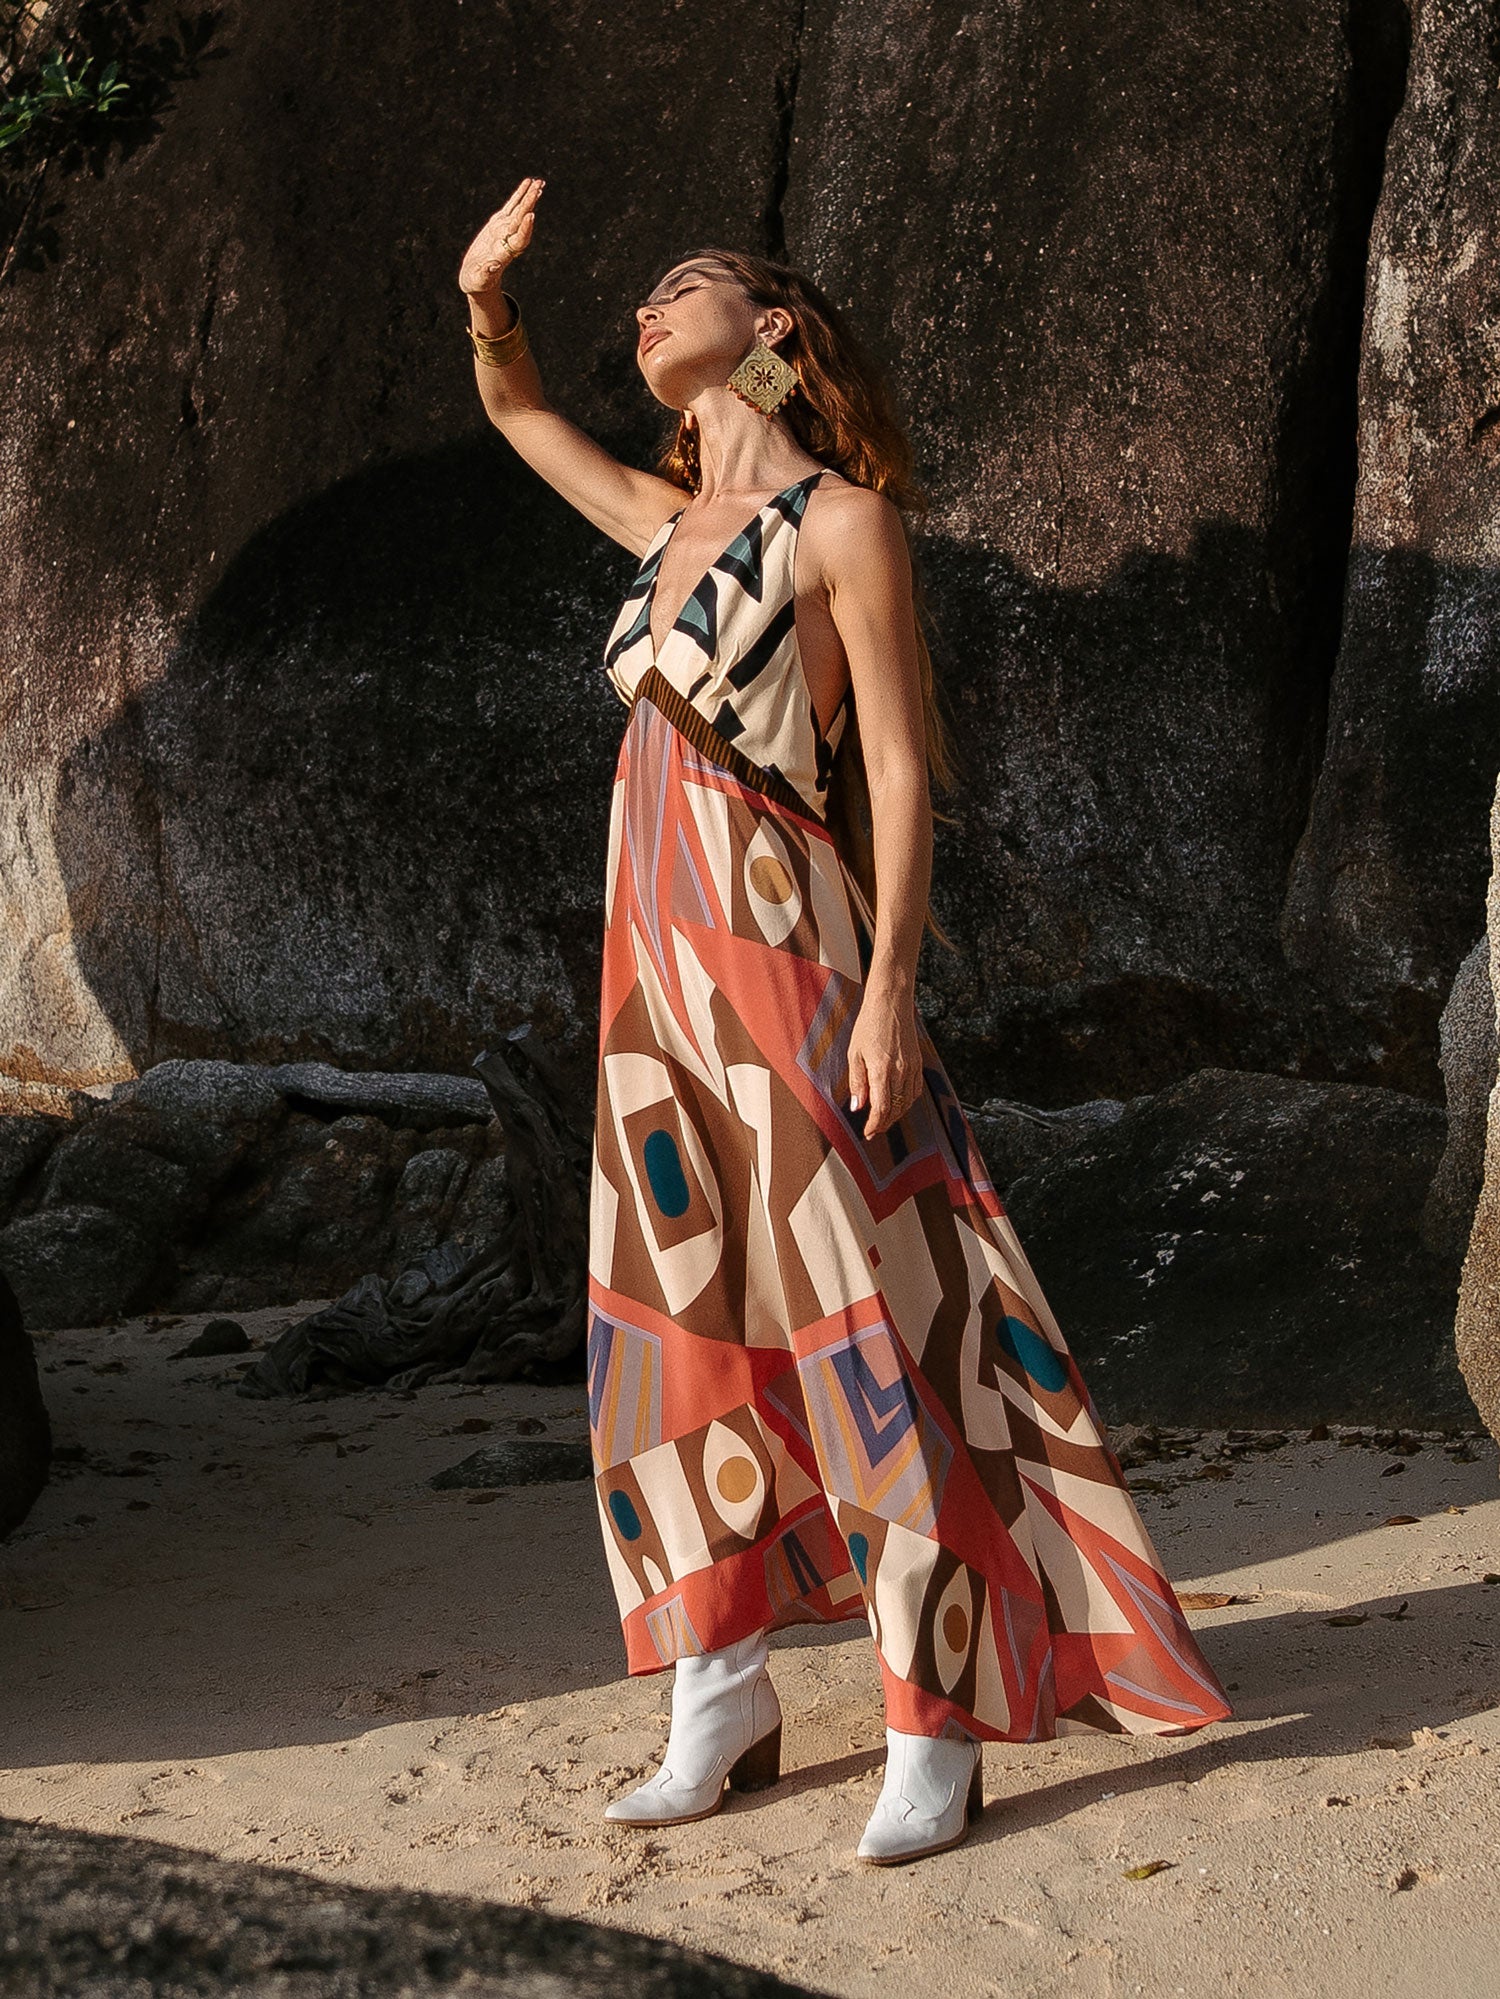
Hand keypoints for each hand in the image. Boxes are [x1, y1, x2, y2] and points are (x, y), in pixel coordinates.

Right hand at [459, 176, 545, 297]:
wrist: (476, 279)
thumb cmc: (476, 282)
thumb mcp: (478, 280)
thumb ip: (485, 274)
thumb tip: (493, 266)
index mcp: (504, 254)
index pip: (518, 240)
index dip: (524, 229)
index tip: (531, 216)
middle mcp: (508, 241)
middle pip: (521, 221)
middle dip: (529, 205)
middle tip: (538, 188)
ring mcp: (505, 231)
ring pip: (519, 211)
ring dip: (529, 197)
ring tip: (538, 182)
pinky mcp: (499, 225)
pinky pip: (511, 207)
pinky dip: (519, 195)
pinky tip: (527, 183)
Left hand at [847, 981, 922, 1137]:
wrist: (891, 1003)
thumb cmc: (868, 1025)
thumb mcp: (855, 1053)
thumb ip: (857, 1082)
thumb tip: (858, 1107)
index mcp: (882, 1070)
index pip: (882, 1109)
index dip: (875, 1125)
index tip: (867, 1133)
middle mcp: (900, 1072)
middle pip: (896, 1109)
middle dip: (884, 1123)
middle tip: (873, 1131)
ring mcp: (912, 1068)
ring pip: (907, 1102)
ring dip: (896, 1115)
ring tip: (883, 1120)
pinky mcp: (918, 1063)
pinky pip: (915, 1090)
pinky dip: (907, 1102)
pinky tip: (898, 1103)